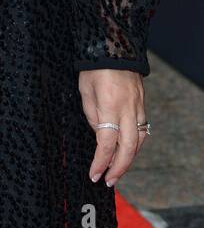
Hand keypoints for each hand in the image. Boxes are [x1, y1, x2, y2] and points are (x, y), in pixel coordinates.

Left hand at [78, 68, 147, 187]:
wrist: (113, 46)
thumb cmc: (93, 67)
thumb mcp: (84, 91)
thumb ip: (91, 116)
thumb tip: (99, 136)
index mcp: (110, 105)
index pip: (106, 143)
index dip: (100, 162)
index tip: (94, 174)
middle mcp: (127, 108)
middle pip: (128, 147)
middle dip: (118, 168)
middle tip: (108, 181)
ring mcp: (138, 106)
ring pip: (139, 140)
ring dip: (129, 158)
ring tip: (117, 170)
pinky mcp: (142, 103)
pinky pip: (142, 128)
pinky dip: (136, 144)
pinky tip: (128, 150)